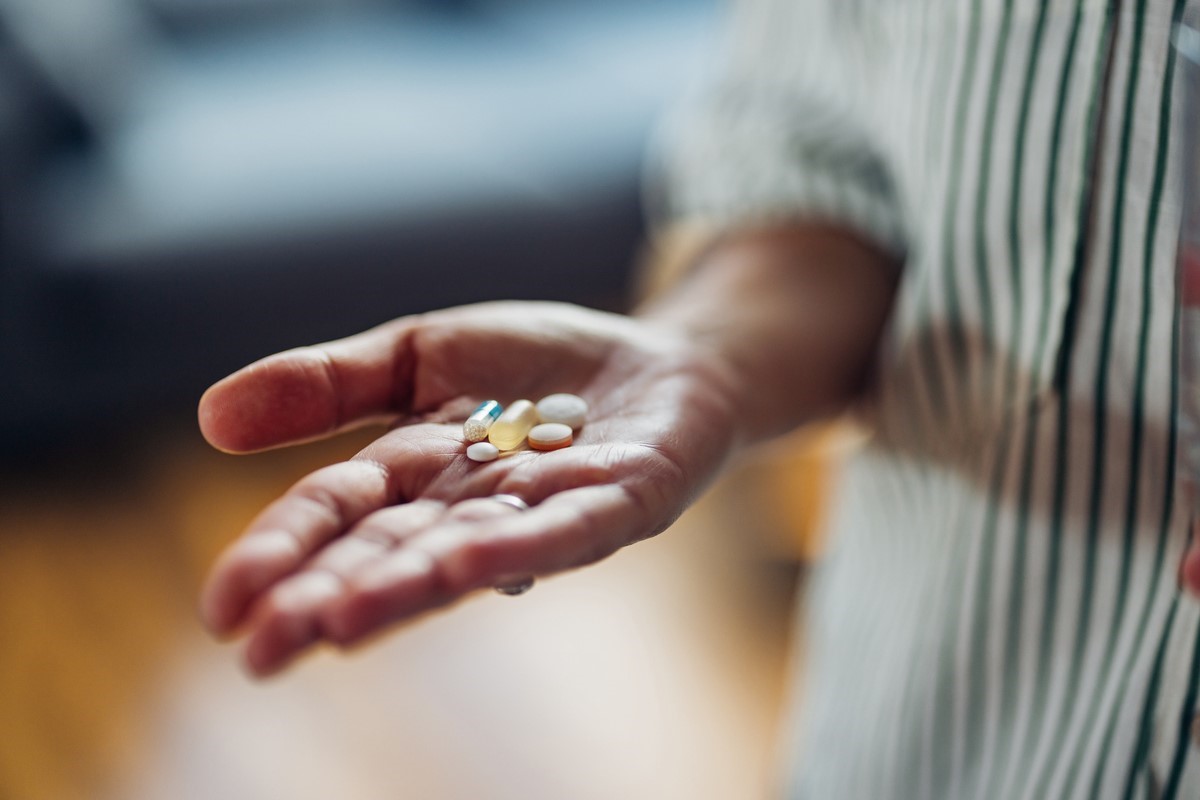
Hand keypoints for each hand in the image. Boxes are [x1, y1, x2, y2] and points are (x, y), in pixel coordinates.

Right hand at [198, 301, 738, 676]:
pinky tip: (470, 568)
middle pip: (393, 549)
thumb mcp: (422, 354)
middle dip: (328, 594)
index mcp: (420, 472)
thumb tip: (209, 418)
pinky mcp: (625, 501)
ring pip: (470, 553)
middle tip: (261, 649)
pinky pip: (571, 529)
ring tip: (339, 620)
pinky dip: (523, 548)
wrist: (664, 362)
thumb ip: (332, 386)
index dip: (281, 553)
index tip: (220, 608)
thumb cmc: (537, 369)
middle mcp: (476, 507)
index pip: (338, 511)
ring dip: (407, 586)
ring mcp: (550, 510)